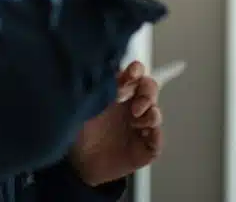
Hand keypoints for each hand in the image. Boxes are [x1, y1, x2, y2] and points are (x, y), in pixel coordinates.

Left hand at [70, 61, 163, 186]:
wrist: (78, 164)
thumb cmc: (80, 132)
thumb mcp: (84, 107)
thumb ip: (98, 91)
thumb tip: (110, 76)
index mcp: (120, 92)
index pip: (134, 75)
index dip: (136, 71)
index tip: (132, 73)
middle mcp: (133, 107)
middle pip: (150, 89)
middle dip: (147, 93)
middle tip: (135, 105)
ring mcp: (140, 127)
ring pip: (155, 114)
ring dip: (151, 114)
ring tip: (136, 121)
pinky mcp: (145, 148)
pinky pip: (157, 140)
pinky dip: (154, 134)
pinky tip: (145, 133)